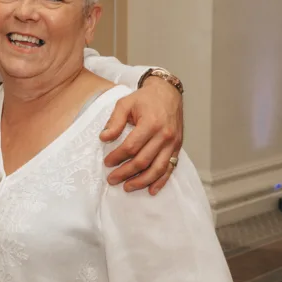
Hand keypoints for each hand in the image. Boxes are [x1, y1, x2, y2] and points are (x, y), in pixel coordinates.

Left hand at [100, 77, 183, 193]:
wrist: (168, 92)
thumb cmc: (145, 98)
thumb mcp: (125, 103)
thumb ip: (114, 121)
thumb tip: (104, 138)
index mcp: (150, 124)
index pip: (131, 147)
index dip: (117, 157)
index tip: (107, 163)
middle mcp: (164, 135)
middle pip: (143, 161)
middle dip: (126, 173)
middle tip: (112, 179)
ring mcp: (173, 143)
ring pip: (157, 169)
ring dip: (142, 181)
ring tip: (128, 187)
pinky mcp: (178, 148)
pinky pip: (170, 168)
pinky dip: (161, 181)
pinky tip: (151, 189)